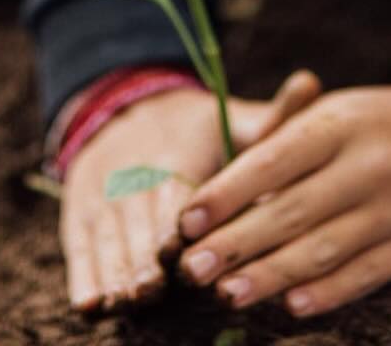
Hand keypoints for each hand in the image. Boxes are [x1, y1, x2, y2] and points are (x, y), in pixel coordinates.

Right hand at [61, 68, 320, 313]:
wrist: (127, 107)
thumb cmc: (198, 129)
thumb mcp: (230, 118)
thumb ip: (270, 121)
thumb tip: (311, 83)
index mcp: (175, 151)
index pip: (174, 188)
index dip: (174, 219)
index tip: (178, 249)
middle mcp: (134, 171)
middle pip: (137, 218)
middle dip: (142, 255)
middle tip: (150, 290)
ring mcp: (102, 193)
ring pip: (107, 236)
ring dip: (113, 270)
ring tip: (123, 302)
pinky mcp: (79, 213)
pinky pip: (79, 248)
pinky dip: (82, 277)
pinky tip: (87, 306)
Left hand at [177, 80, 390, 318]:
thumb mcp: (346, 112)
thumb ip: (295, 145)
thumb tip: (231, 193)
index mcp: (340, 123)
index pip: (273, 161)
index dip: (226, 193)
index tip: (186, 219)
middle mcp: (365, 165)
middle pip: (291, 211)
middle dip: (236, 243)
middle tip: (191, 269)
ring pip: (323, 248)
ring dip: (272, 276)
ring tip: (229, 294)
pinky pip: (367, 274)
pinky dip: (329, 293)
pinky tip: (294, 307)